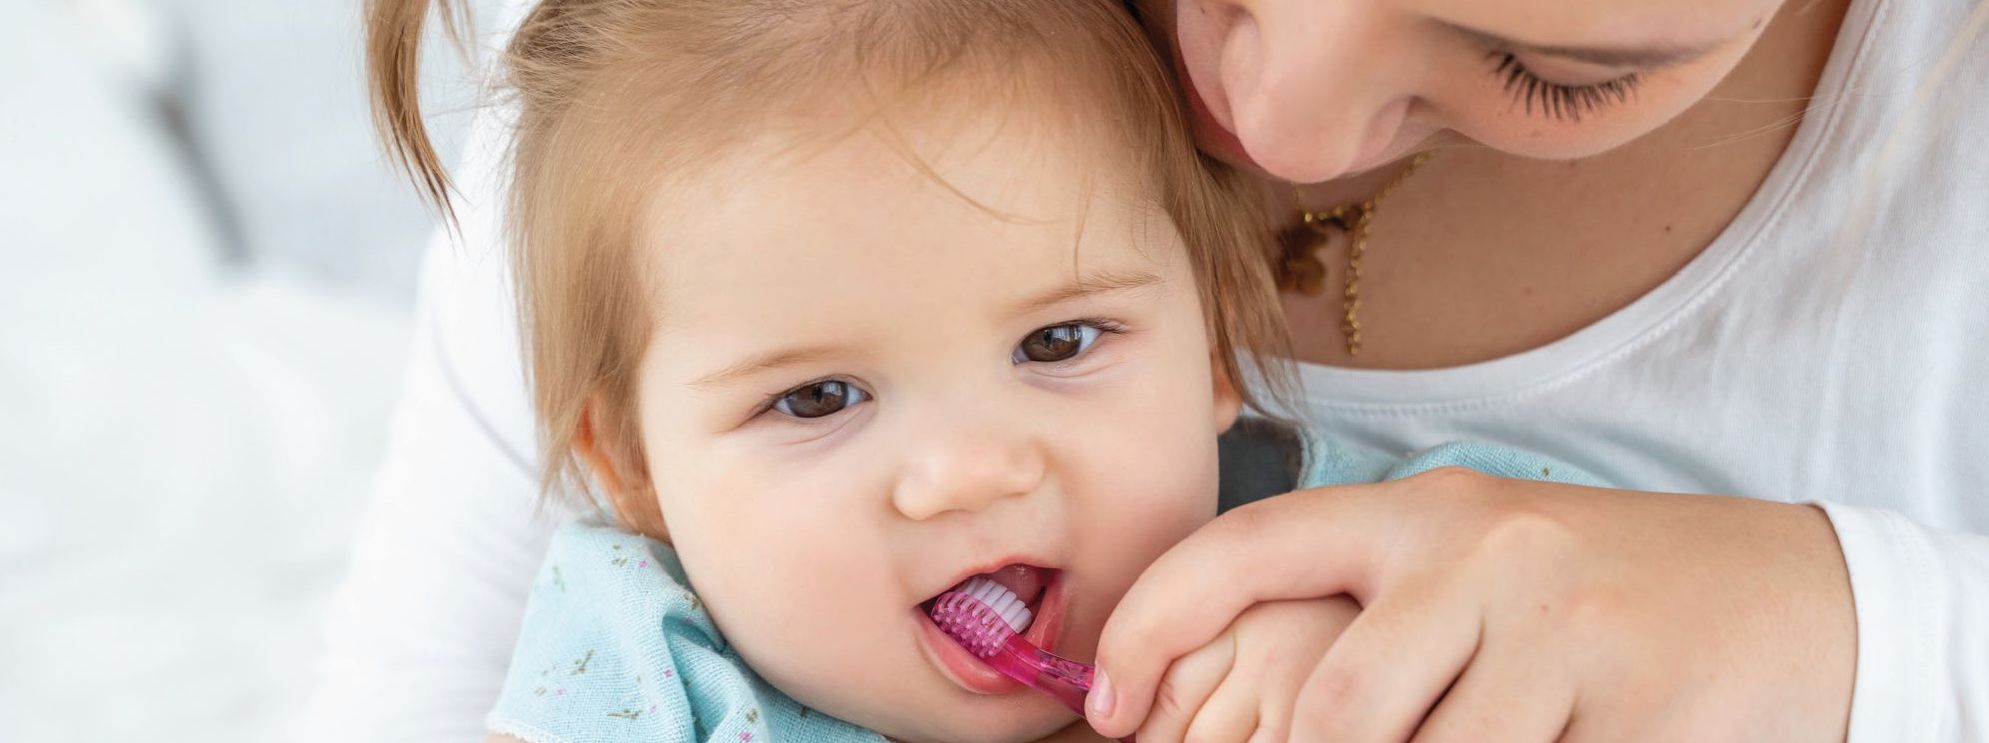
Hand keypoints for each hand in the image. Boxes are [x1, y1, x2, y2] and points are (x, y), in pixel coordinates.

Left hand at [1084, 468, 1857, 742]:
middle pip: (1335, 708)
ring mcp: (1558, 623)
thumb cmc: (1602, 600)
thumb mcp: (1475, 581)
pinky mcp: (1632, 695)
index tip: (1107, 708)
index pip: (1245, 547)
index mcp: (1420, 514)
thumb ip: (1368, 625)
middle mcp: (1479, 551)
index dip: (1151, 625)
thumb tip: (1246, 712)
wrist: (1804, 596)